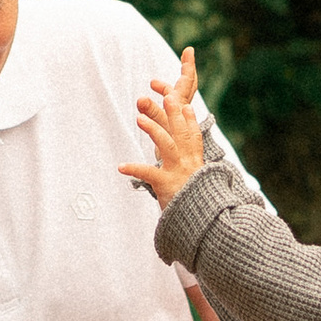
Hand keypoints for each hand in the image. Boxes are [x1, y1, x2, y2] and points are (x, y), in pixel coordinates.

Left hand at [124, 47, 206, 207]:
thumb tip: (183, 167)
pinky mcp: (166, 185)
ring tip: (139, 118)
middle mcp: (189, 164)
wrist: (200, 225)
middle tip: (167, 96)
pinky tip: (120, 166)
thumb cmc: (194, 207)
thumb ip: (189, 174)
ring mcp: (178, 173)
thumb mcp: (195, 186)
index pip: (194, 137)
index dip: (190, 120)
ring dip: (153, 129)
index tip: (186, 106)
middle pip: (181, 134)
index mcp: (196, 164)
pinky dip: (134, 168)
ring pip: (166, 145)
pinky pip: (148, 173)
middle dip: (174, 114)